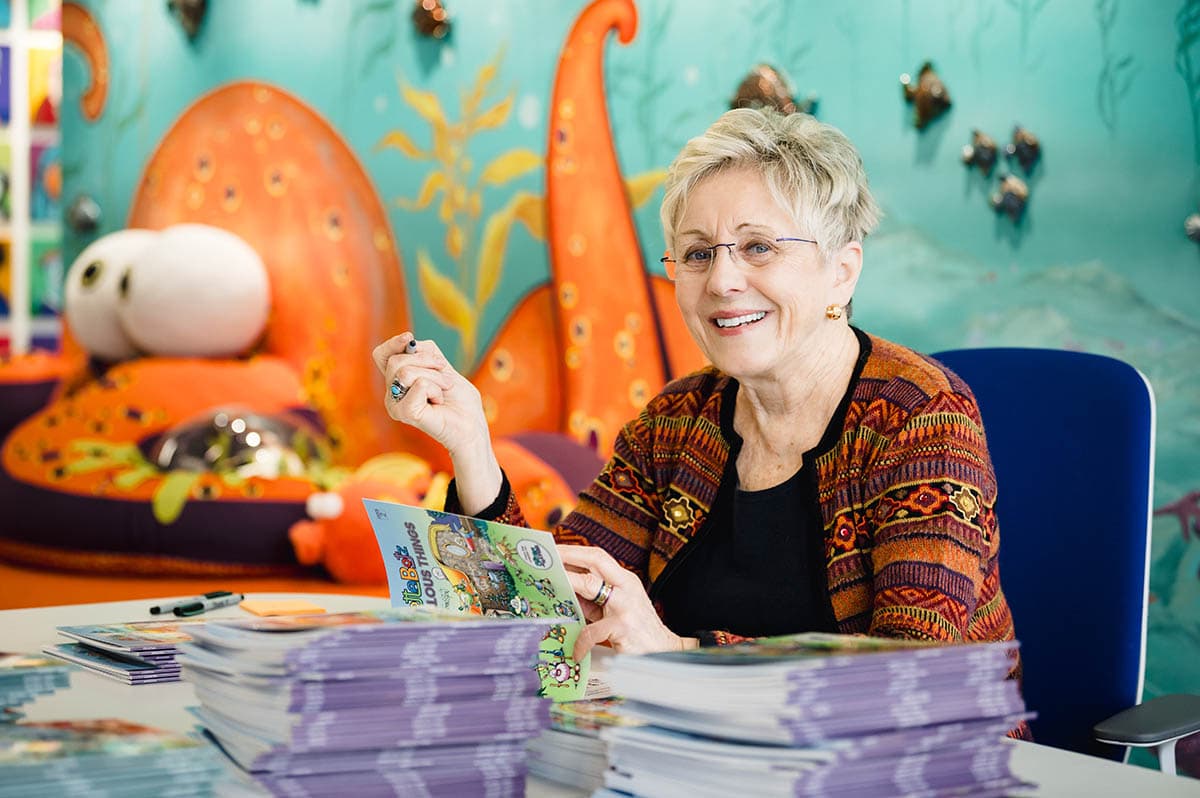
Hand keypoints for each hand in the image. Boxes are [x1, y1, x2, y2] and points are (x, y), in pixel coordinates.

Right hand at [371, 332, 499, 512]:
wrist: (471, 425)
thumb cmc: (459, 399)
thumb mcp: (442, 366)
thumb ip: (425, 352)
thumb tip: (409, 340)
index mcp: (398, 381)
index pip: (382, 355)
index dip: (393, 344)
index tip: (409, 338)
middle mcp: (392, 393)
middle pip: (396, 361)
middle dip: (427, 361)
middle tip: (444, 376)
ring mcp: (396, 405)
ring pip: (406, 372)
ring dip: (436, 376)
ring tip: (444, 390)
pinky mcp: (405, 413)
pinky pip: (419, 385)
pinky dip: (436, 388)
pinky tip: (439, 402)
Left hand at [558, 544, 687, 659]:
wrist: (664, 652)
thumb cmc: (636, 630)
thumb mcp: (616, 608)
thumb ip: (593, 599)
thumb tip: (563, 589)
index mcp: (625, 580)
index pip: (598, 557)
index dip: (574, 551)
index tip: (554, 550)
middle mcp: (626, 587)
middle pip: (595, 561)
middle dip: (568, 556)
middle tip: (546, 559)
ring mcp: (625, 605)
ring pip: (589, 586)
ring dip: (566, 585)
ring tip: (547, 589)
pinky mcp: (623, 627)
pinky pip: (593, 631)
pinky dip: (581, 642)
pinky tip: (576, 651)